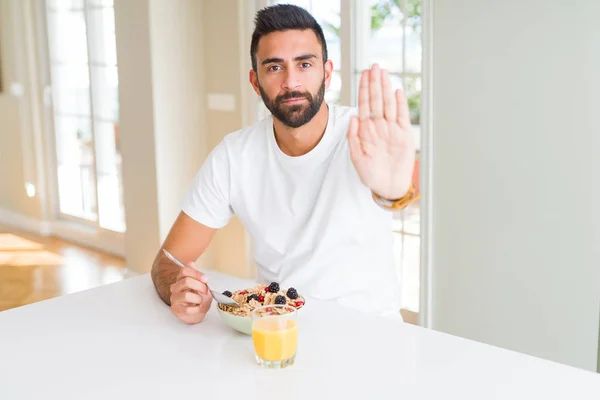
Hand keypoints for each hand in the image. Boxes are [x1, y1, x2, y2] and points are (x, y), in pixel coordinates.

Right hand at [169, 263, 211, 323]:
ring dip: (198, 299)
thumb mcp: (202, 286)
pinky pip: (187, 309)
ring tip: (201, 301)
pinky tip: (197, 308)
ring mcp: (174, 298)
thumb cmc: (200, 298)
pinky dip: (196, 309)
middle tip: (206, 291)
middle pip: (186, 281)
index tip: (205, 279)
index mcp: (182, 279)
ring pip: (186, 295)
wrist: (197, 313)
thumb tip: (191, 264)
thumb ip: (197, 276)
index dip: (196, 273)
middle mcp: (175, 287)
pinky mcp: (175, 309)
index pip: (185, 270)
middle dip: (200, 286)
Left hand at [347, 64, 415, 199]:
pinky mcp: (404, 135)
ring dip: (385, 89)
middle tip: (374, 66)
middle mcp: (379, 126)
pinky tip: (396, 92)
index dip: (363, 89)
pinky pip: (402, 116)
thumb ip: (353, 137)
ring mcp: (392, 129)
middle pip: (376, 100)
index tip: (363, 74)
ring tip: (383, 73)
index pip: (364, 104)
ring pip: (388, 104)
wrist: (388, 186)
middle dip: (374, 83)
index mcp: (366, 130)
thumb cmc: (371, 174)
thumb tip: (353, 117)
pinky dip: (400, 104)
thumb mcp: (356, 157)